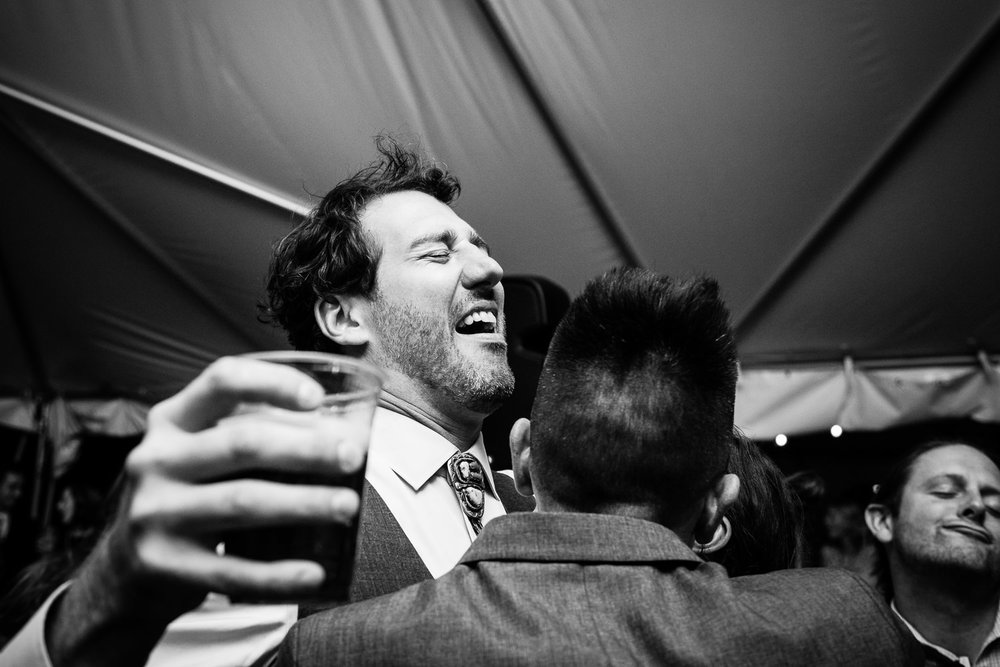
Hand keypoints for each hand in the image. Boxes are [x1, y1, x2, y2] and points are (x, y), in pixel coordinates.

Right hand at [48, 356, 366, 665]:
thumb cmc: (188, 495)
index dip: (272, 383)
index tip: (318, 398)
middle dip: (306, 449)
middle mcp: (156, 460)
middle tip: (353, 457)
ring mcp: (155, 513)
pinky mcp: (163, 565)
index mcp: (172, 421)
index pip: (222, 381)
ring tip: (348, 506)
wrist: (123, 568)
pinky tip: (314, 572)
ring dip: (304, 503)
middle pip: (242, 444)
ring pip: (243, 502)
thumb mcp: (199, 452)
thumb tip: (343, 433)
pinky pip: (231, 570)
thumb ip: (250, 434)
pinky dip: (278, 575)